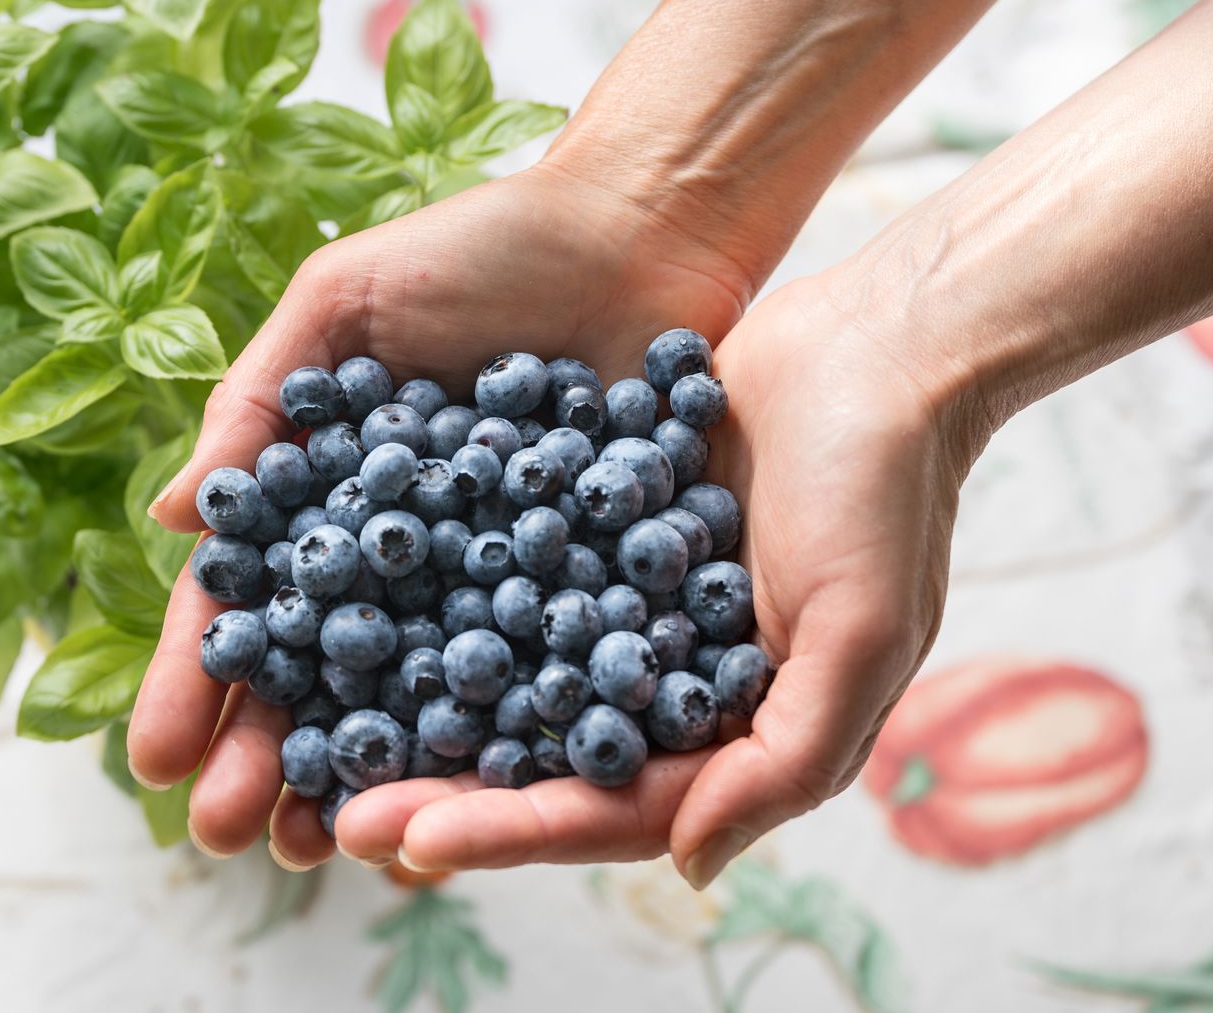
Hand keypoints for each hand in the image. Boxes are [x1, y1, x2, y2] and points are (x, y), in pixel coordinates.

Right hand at [125, 151, 758, 863]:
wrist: (642, 227)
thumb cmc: (481, 247)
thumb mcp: (346, 300)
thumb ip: (261, 400)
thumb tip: (170, 517)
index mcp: (332, 491)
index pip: (252, 599)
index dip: (200, 679)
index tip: (155, 759)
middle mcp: (405, 551)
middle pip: (324, 672)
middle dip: (267, 756)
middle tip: (222, 835)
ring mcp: (493, 579)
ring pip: (416, 700)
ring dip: (366, 776)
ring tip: (322, 849)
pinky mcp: (588, 589)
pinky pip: (535, 679)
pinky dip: (495, 744)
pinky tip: (462, 805)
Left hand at [328, 272, 986, 884]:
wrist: (875, 344)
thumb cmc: (886, 494)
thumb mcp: (860, 636)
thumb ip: (783, 762)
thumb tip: (686, 867)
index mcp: (729, 731)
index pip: (607, 806)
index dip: (514, 830)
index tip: (416, 842)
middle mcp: (665, 678)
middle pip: (538, 753)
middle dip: (442, 789)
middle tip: (336, 814)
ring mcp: (621, 600)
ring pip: (507, 670)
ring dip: (422, 702)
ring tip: (325, 725)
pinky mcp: (589, 523)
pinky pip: (507, 569)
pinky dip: (442, 591)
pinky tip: (361, 602)